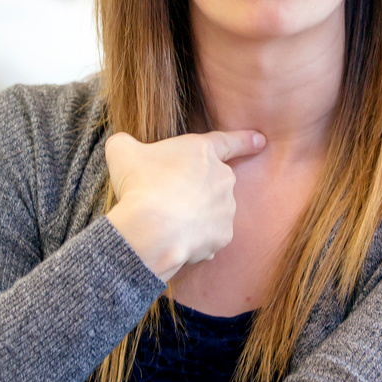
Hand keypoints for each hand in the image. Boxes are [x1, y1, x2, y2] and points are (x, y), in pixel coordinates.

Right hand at [104, 128, 264, 280]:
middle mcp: (222, 177)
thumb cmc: (139, 185)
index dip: (245, 140)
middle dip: (196, 190)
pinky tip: (176, 241)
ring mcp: (226, 208)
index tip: (261, 141)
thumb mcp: (122, 152)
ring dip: (195, 216)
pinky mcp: (223, 236)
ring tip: (167, 222)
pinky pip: (209, 237)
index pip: (228, 141)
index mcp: (202, 151)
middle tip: (168, 198)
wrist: (151, 229)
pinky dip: (195, 239)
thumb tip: (120, 144)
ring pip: (212, 211)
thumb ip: (124, 143)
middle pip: (214, 181)